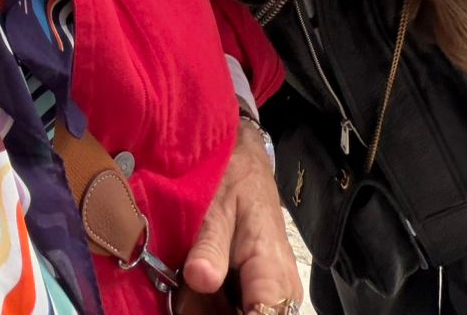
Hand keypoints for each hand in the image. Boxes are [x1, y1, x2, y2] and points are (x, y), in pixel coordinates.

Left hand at [183, 120, 302, 314]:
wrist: (245, 165)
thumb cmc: (235, 180)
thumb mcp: (217, 207)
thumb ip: (209, 246)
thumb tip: (199, 279)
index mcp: (273, 272)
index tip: (197, 301)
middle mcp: (281, 293)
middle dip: (206, 309)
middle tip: (185, 284)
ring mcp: (270, 296)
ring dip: (205, 305)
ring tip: (190, 271)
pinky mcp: (257, 295)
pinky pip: (232, 309)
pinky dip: (209, 301)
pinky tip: (198, 275)